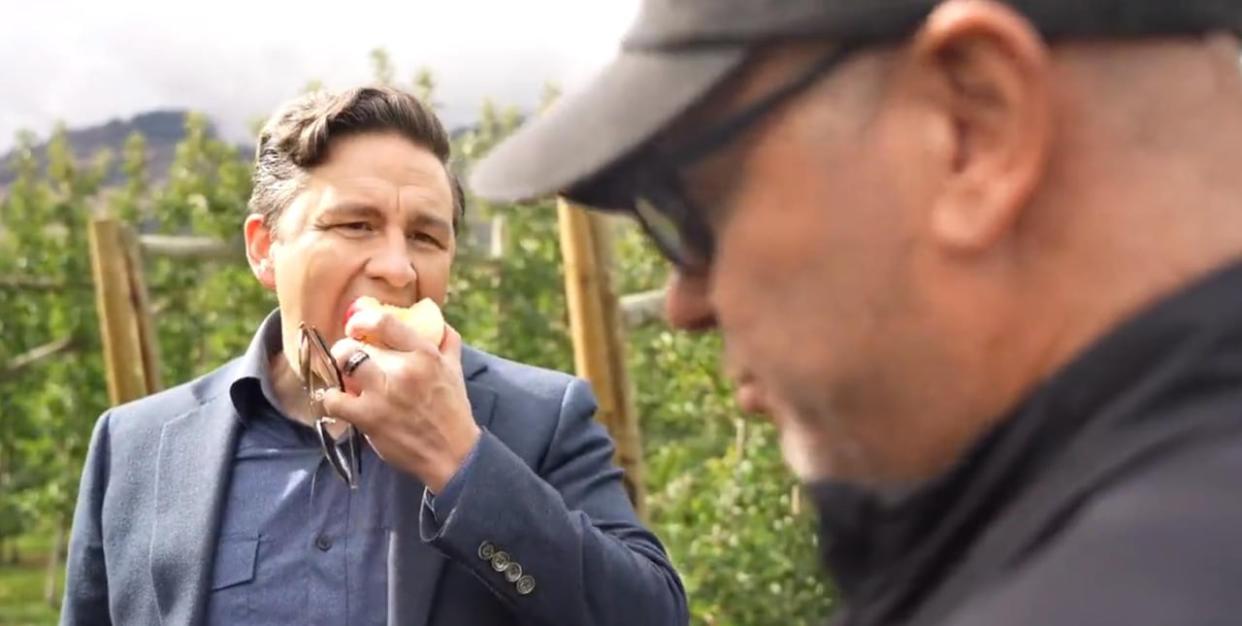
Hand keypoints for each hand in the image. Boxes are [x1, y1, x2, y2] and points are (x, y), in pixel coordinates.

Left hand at [321, 307, 479, 492]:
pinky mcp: (369, 418)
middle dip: (346, 348)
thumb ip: (447, 343)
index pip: (384, 322)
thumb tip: (438, 322)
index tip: (356, 327)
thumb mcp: (455, 370)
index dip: (361, 320)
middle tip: (347, 356)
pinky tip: (339, 400)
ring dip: (338, 367)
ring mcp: (383, 394)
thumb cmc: (453, 411)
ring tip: (342, 376)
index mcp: (425, 354)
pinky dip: (332, 398)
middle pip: (356, 344)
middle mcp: (403, 369)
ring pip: (344, 363)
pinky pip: (335, 399)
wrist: (453, 454)